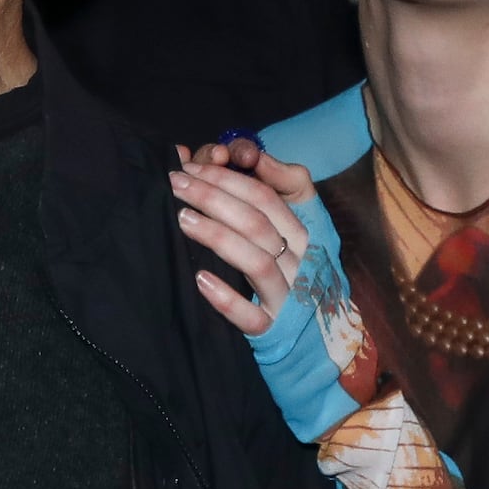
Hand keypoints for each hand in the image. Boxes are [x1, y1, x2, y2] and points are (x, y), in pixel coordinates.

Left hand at [174, 137, 316, 334]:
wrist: (312, 335)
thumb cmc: (292, 269)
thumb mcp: (296, 224)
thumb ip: (280, 184)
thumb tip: (251, 153)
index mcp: (301, 233)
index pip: (265, 197)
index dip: (227, 179)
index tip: (191, 168)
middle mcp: (298, 262)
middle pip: (257, 223)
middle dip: (214, 198)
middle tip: (176, 185)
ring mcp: (287, 297)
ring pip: (256, 263)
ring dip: (218, 237)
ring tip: (183, 220)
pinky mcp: (273, 328)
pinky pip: (251, 317)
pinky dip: (226, 298)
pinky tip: (200, 279)